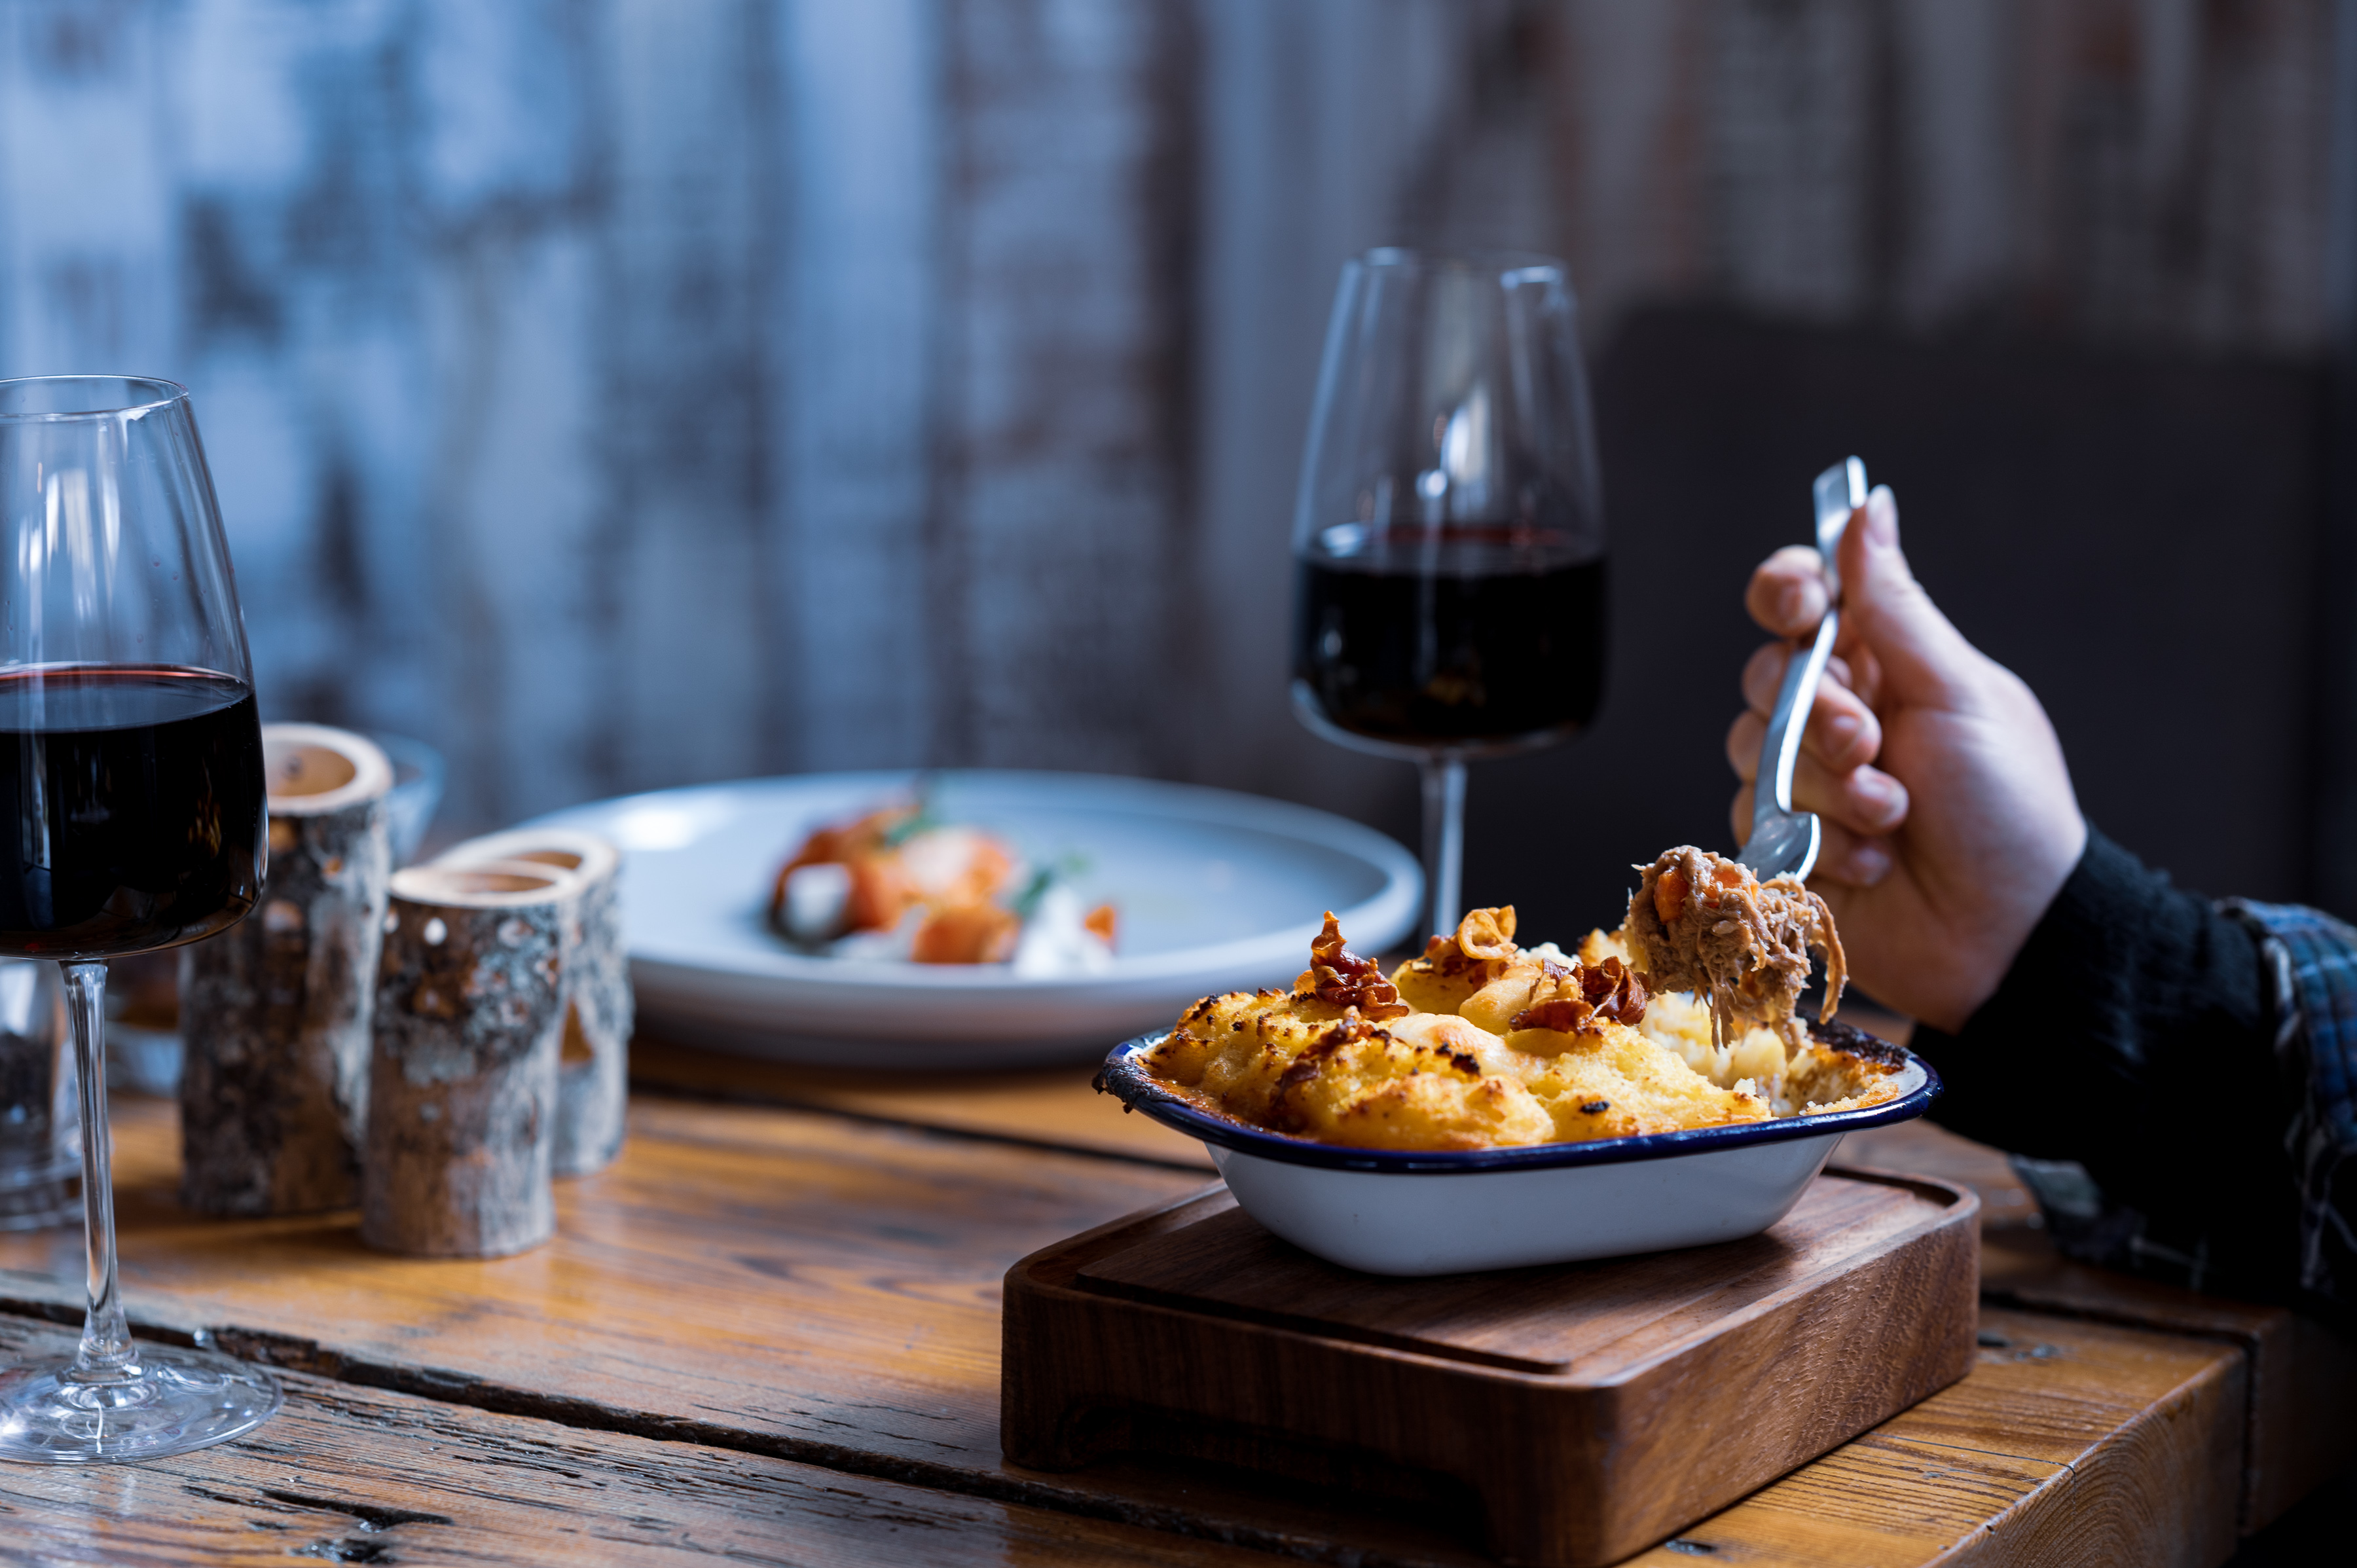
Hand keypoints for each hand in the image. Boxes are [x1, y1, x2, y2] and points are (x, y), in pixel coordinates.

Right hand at [1725, 486, 2085, 1031]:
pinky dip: (1820, 842)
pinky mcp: (1786, 845)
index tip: (1797, 604)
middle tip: (1872, 742)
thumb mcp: (1959, 695)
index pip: (1802, 600)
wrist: (2011, 935)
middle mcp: (1837, 714)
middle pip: (1766, 674)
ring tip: (1892, 818)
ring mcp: (1809, 782)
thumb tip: (1869, 508)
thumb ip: (1896, 606)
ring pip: (1754, 750)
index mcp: (1885, 663)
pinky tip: (1872, 864)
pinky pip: (1755, 821)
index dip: (1784, 591)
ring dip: (1827, 787)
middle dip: (1815, 711)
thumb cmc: (2009, 811)